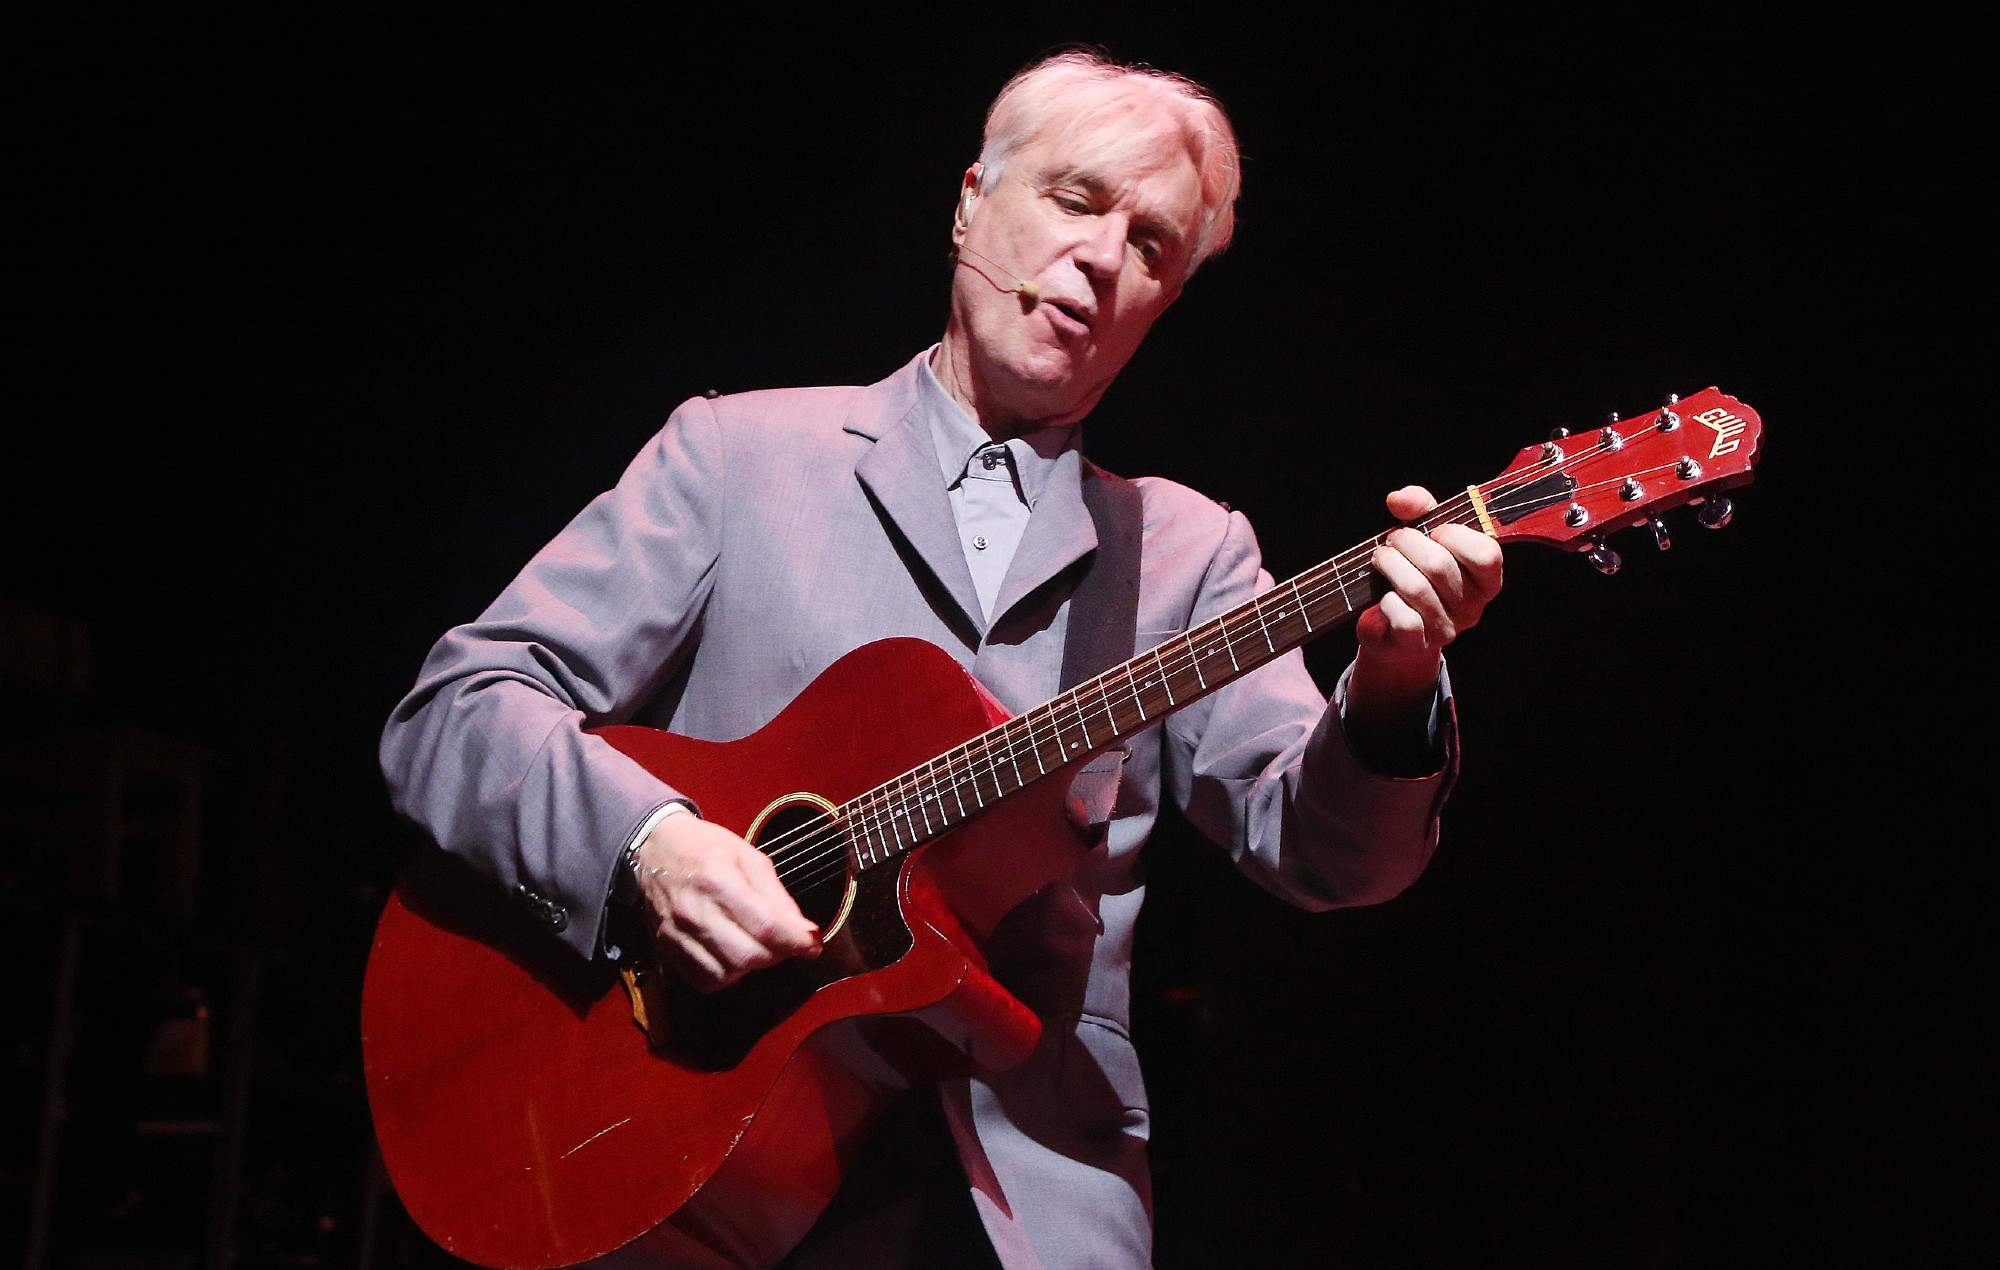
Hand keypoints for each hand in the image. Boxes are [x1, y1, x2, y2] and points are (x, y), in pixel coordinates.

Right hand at [630, 810, 820, 990]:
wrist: (655, 848)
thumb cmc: (707, 848)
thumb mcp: (750, 857)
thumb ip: (778, 897)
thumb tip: (806, 932)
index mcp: (719, 880)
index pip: (766, 926)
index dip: (796, 942)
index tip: (814, 945)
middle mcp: (695, 911)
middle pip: (748, 956)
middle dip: (777, 955)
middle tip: (785, 943)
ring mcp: (677, 934)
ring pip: (728, 973)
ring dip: (753, 965)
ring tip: (759, 945)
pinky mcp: (667, 949)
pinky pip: (705, 980)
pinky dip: (727, 974)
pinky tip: (733, 955)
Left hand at [1348, 484, 1504, 730]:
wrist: (1394, 630)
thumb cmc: (1416, 572)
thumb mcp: (1425, 534)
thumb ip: (1420, 507)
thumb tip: (1398, 500)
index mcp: (1486, 580)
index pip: (1486, 554)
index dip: (1455, 535)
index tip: (1434, 531)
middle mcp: (1472, 608)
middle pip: (1440, 565)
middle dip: (1408, 543)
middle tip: (1393, 540)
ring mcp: (1446, 629)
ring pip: (1416, 588)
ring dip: (1390, 564)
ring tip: (1381, 558)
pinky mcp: (1417, 644)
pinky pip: (1404, 617)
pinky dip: (1388, 601)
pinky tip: (1384, 594)